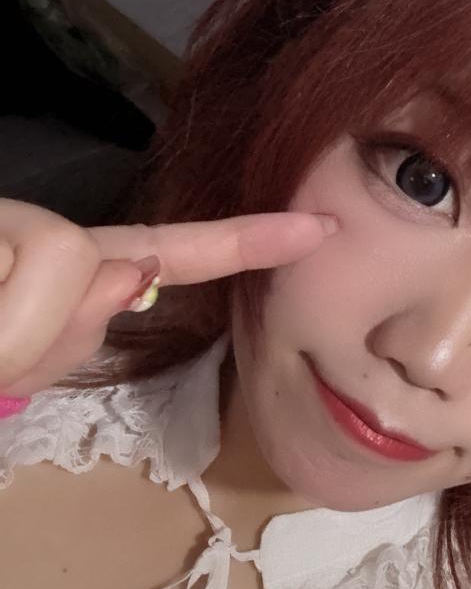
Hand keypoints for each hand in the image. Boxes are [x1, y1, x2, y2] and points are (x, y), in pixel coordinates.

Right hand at [0, 200, 332, 397]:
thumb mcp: (19, 361)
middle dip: (46, 332)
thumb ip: (71, 330)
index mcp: (74, 276)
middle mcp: (49, 240)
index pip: (174, 253)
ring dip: (8, 330)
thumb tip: (131, 269)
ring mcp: (14, 228)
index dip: (245, 241)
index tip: (321, 227)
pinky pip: (16, 282)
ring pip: (57, 271)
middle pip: (106, 271)